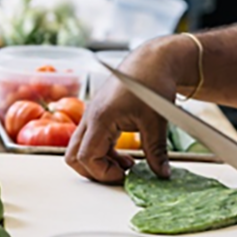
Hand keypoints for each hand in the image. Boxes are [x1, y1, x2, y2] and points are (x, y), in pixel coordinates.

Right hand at [65, 38, 192, 182]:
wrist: (152, 61)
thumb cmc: (152, 83)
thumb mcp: (156, 120)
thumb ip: (156, 151)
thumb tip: (162, 174)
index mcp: (101, 118)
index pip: (86, 156)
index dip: (103, 173)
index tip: (125, 175)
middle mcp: (90, 117)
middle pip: (74, 156)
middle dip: (94, 171)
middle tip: (121, 175)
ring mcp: (92, 117)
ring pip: (80, 149)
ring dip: (99, 162)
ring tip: (127, 165)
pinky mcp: (99, 116)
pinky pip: (91, 141)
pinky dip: (103, 153)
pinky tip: (124, 155)